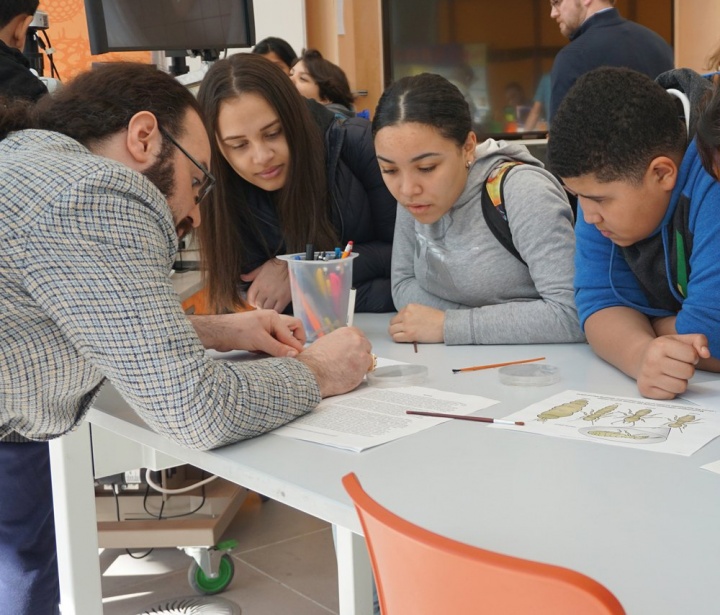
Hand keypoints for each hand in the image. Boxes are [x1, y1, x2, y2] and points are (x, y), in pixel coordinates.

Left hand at [190, 310, 304, 355]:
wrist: (217, 333)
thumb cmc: (237, 331)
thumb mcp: (260, 341)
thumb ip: (278, 348)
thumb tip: (295, 354)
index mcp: (274, 318)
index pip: (293, 332)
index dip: (296, 346)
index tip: (299, 358)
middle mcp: (271, 321)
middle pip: (291, 330)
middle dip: (292, 342)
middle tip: (291, 354)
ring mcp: (264, 328)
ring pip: (280, 338)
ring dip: (280, 347)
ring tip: (275, 355)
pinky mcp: (257, 335)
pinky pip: (271, 342)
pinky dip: (270, 349)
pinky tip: (262, 353)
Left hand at [242, 259, 291, 311]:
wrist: (291, 265)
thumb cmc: (277, 265)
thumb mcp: (262, 267)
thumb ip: (252, 275)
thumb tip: (242, 277)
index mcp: (258, 283)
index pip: (250, 297)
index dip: (251, 301)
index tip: (255, 302)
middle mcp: (265, 290)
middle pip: (258, 304)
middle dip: (259, 305)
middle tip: (263, 305)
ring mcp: (274, 295)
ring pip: (266, 308)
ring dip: (267, 308)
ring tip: (269, 307)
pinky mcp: (284, 299)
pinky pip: (277, 310)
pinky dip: (276, 311)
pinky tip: (276, 308)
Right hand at [297, 327, 372, 396]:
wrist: (312, 372)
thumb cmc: (314, 360)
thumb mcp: (326, 342)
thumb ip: (339, 343)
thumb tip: (342, 347)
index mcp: (347, 332)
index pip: (359, 335)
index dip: (356, 345)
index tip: (354, 350)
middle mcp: (356, 341)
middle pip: (366, 346)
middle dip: (360, 354)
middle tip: (351, 362)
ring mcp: (361, 354)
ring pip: (367, 359)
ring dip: (361, 364)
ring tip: (348, 370)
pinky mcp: (363, 368)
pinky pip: (366, 371)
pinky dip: (360, 374)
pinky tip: (349, 376)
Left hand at [388, 304, 444, 343]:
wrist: (445, 325)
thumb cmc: (437, 318)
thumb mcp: (421, 309)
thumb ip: (411, 313)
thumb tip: (403, 320)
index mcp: (409, 307)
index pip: (398, 314)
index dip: (401, 320)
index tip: (406, 324)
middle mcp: (406, 314)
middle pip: (392, 322)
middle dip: (396, 327)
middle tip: (402, 331)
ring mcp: (407, 325)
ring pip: (391, 330)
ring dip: (396, 333)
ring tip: (403, 335)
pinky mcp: (409, 334)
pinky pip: (396, 338)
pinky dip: (398, 339)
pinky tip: (404, 339)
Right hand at [637, 333, 709, 398]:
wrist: (639, 358)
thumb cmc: (663, 350)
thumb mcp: (680, 340)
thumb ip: (699, 340)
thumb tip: (706, 353)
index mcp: (660, 345)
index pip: (692, 355)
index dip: (692, 357)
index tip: (683, 355)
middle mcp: (651, 360)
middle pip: (688, 373)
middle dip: (687, 370)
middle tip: (677, 366)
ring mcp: (647, 376)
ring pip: (681, 387)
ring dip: (680, 381)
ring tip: (671, 374)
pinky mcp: (645, 389)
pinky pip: (671, 395)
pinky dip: (670, 390)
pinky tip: (663, 381)